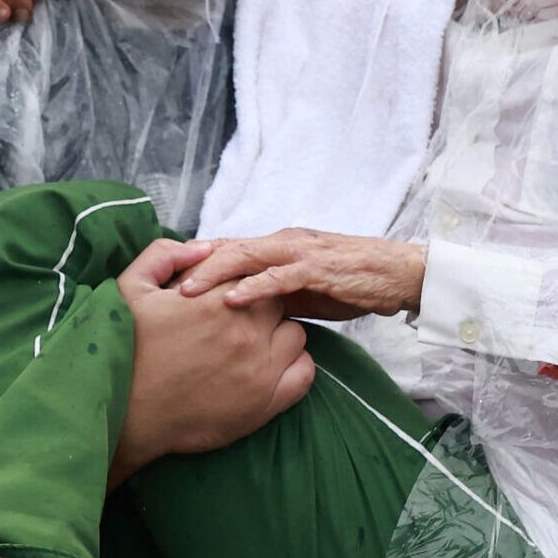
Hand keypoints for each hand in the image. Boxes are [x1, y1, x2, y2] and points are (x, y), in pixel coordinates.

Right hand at [110, 236, 312, 483]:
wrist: (126, 414)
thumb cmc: (126, 351)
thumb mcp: (130, 289)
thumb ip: (165, 254)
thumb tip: (204, 247)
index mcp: (215, 300)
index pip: (251, 276)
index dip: (239, 285)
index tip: (222, 301)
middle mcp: (244, 331)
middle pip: (276, 303)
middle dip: (260, 308)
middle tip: (235, 324)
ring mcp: (260, 369)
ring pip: (295, 335)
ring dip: (278, 336)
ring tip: (251, 347)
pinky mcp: (266, 403)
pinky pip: (305, 373)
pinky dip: (294, 366)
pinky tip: (269, 369)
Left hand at [174, 229, 426, 321]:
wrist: (397, 275)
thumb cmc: (351, 283)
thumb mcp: (303, 292)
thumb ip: (272, 296)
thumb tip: (241, 314)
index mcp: (276, 247)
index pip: (227, 250)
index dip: (195, 266)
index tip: (164, 286)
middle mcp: (282, 242)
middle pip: (226, 249)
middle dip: (192, 267)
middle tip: (160, 289)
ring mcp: (299, 252)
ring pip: (246, 257)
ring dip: (213, 273)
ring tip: (186, 292)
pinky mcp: (317, 268)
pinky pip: (278, 277)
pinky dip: (253, 287)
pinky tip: (232, 300)